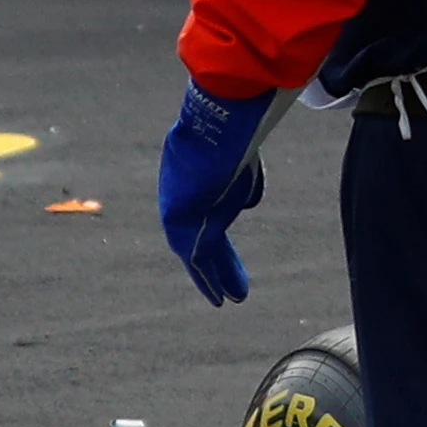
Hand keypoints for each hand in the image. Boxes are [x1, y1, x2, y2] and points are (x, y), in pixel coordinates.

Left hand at [158, 83, 273, 309]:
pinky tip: (223, 298)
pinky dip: (213, 281)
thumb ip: (240, 176)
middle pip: (198, 237)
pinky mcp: (191, 230)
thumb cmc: (228, 126)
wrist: (212, 130)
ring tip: (228, 299)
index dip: (211, 231)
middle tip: (225, 284)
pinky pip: (201, 263)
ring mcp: (183, 216)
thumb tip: (246, 204)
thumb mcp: (237, 150)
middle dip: (215, 261)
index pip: (199, 212)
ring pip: (200, 254)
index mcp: (187, 180)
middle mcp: (180, 201)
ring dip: (215, 277)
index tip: (220, 248)